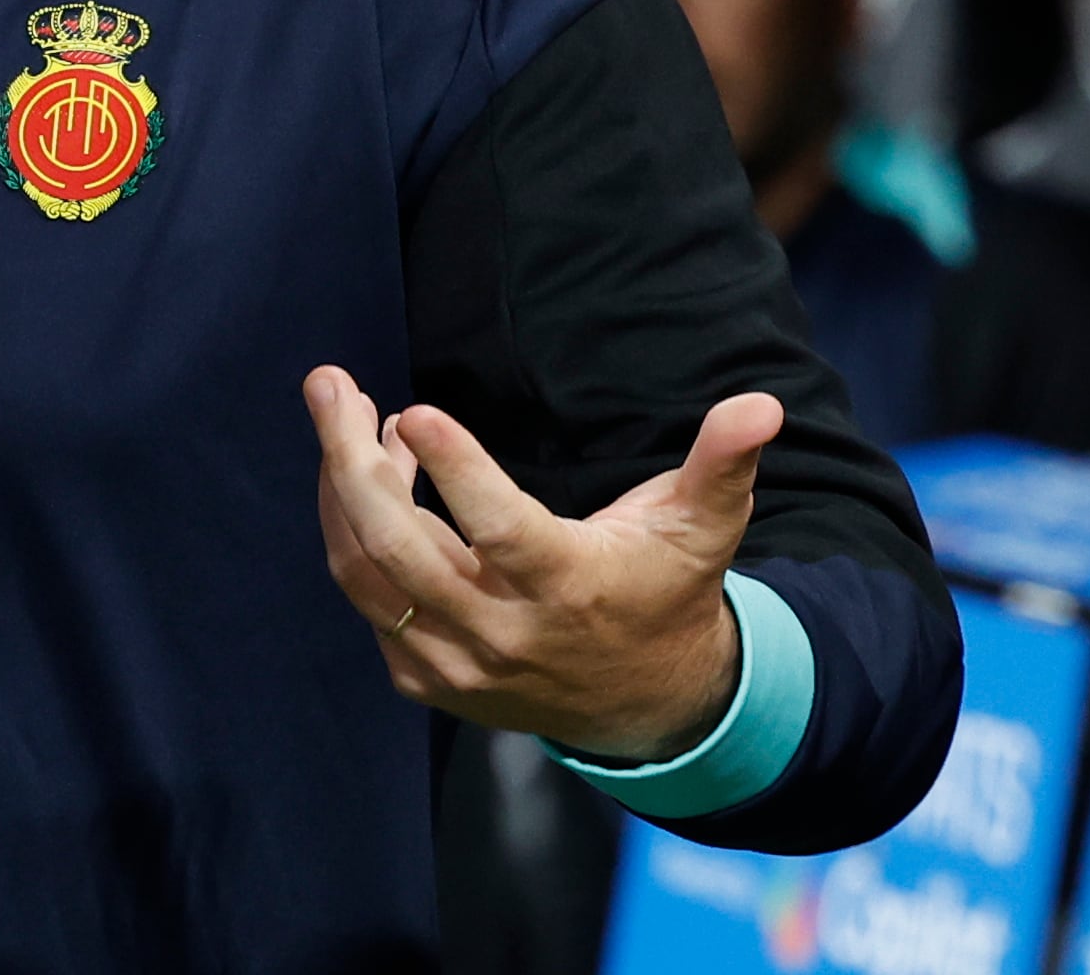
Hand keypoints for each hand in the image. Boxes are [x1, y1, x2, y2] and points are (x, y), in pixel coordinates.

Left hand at [304, 365, 781, 760]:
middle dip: (350, 460)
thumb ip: (721, 464)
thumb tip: (760, 404)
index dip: (456, 471)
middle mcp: (504, 635)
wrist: (647, 706)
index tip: (413, 409)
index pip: (498, 531)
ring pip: (366, 572)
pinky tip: (368, 475)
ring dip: (341, 488)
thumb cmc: (666, 590)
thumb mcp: (703, 528)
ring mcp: (457, 664)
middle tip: (329, 384)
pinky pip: (367, 599)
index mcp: (569, 589)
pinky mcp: (427, 678)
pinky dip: (351, 534)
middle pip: (400, 548)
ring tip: (346, 415)